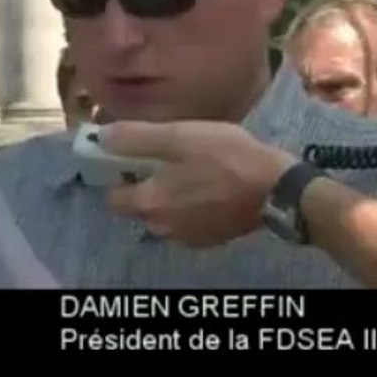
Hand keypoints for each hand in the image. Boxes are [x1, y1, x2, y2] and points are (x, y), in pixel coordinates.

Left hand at [102, 121, 297, 247]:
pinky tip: (208, 188)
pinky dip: (190, 208)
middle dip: (146, 186)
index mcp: (150, 203)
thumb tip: (101, 138)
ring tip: (191, 172)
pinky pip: (187, 222)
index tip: (131, 159)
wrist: (275, 188)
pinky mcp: (210, 240)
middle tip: (167, 160)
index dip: (117, 177)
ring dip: (169, 198)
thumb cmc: (224, 157)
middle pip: (139, 207)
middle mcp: (163, 227)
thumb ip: (136, 138)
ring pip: (164, 216)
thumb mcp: (178, 136)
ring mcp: (188, 237)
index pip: (113, 199)